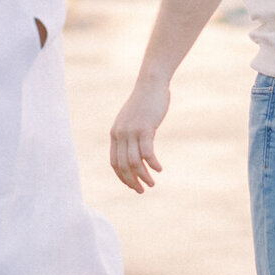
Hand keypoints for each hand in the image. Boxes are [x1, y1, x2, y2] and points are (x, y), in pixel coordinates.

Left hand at [110, 77, 170, 191]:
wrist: (150, 84)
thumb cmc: (144, 102)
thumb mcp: (132, 120)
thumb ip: (130, 133)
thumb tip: (135, 149)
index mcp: (115, 134)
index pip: (114, 162)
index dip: (122, 177)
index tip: (132, 185)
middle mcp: (120, 134)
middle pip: (123, 165)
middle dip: (132, 181)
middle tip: (142, 190)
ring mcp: (132, 131)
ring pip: (134, 162)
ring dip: (143, 176)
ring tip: (152, 184)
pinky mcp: (145, 128)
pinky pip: (147, 153)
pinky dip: (153, 164)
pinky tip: (159, 168)